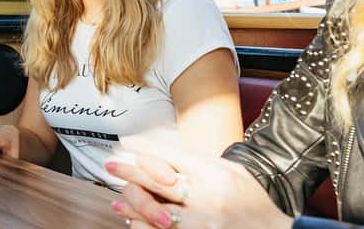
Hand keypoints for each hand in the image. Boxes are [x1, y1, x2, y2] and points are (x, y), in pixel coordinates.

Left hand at [106, 137, 290, 228]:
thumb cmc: (253, 199)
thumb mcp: (232, 171)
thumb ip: (201, 163)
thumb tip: (165, 156)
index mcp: (213, 173)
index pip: (171, 155)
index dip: (145, 148)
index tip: (126, 142)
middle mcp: (206, 196)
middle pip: (158, 181)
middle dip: (130, 173)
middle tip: (111, 166)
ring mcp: (202, 222)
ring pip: (156, 212)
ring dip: (133, 206)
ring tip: (117, 201)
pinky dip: (146, 228)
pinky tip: (134, 223)